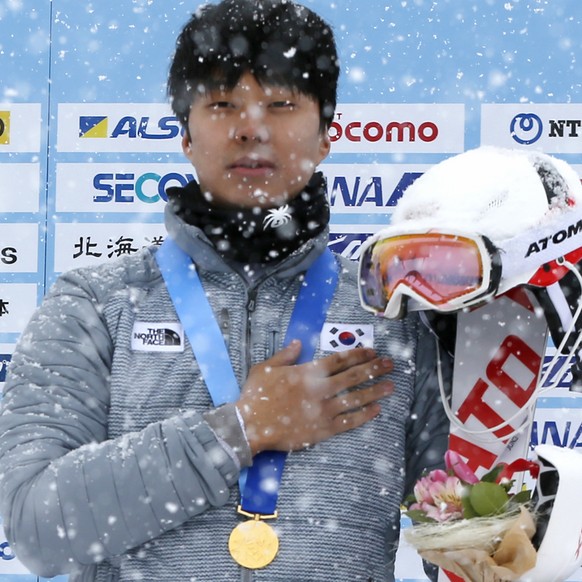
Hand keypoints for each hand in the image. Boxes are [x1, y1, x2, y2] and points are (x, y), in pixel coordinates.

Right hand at [237, 340, 393, 454]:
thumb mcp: (266, 367)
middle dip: (374, 369)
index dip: (358, 355)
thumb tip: (299, 343)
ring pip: (356, 398)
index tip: (372, 352)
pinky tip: (376, 410)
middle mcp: (320, 389)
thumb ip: (285, 355)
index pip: (339, 360)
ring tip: (391, 386)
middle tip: (390, 365)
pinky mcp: (322, 429)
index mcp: (307, 372)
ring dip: (375, 391)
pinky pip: (348, 422)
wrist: (250, 425)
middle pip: (353, 376)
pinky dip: (364, 415)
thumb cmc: (256, 395)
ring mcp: (323, 410)